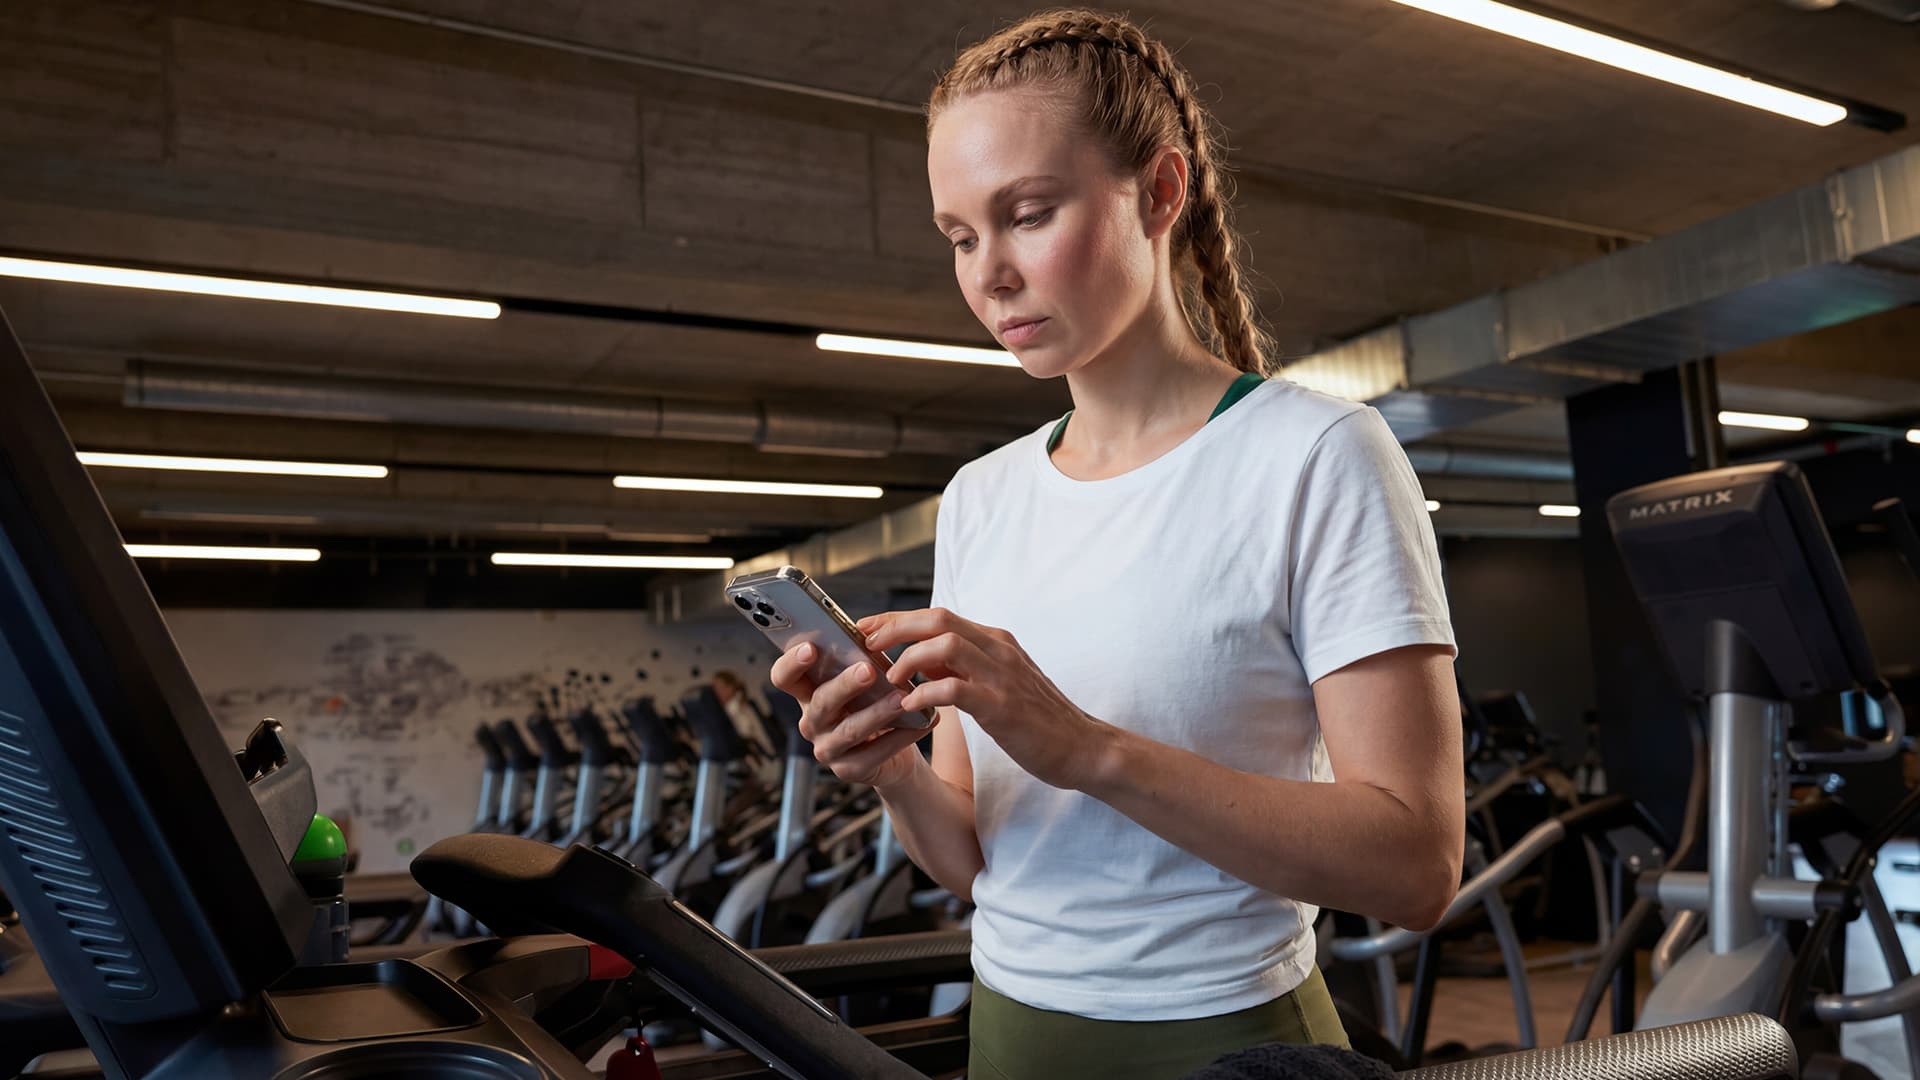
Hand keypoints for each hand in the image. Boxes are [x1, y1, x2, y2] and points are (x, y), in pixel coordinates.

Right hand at [769, 641, 930, 789]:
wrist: (895, 747)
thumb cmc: (875, 703)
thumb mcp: (865, 678)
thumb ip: (859, 658)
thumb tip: (870, 631)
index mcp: (808, 693)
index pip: (784, 677)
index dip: (792, 663)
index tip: (810, 647)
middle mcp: (812, 721)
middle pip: (821, 701)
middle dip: (845, 685)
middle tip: (868, 670)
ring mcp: (827, 748)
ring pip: (849, 729)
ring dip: (877, 712)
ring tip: (901, 698)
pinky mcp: (849, 770)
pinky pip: (874, 753)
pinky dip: (900, 737)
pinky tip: (921, 721)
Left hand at [860, 607, 1109, 790]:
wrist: (1083, 747)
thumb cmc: (1038, 719)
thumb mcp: (998, 683)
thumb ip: (963, 668)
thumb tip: (921, 662)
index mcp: (996, 640)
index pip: (938, 615)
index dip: (896, 619)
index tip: (867, 630)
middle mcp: (998, 649)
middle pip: (936, 619)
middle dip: (893, 628)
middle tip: (865, 646)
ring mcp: (1002, 675)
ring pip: (944, 645)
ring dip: (908, 660)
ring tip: (892, 681)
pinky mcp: (1001, 706)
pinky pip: (954, 688)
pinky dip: (925, 694)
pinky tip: (910, 707)